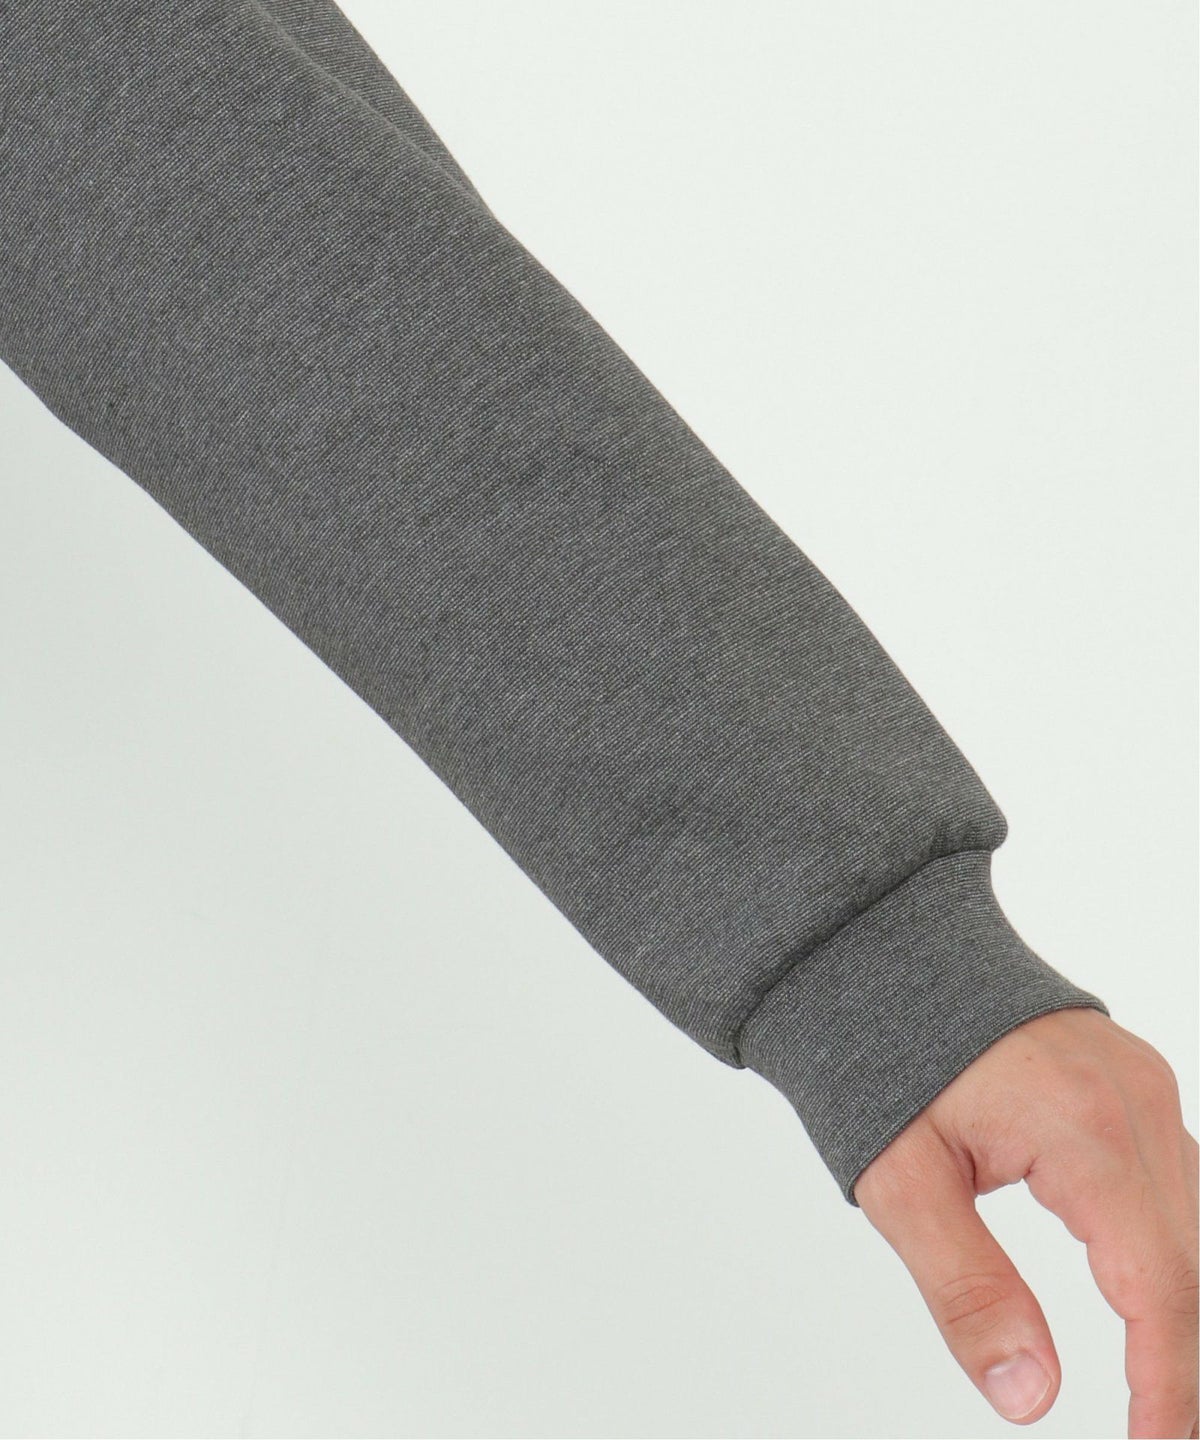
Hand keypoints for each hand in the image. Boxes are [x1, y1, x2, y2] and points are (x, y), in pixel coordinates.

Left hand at [854, 1008, 1197, 1437]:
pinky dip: (1174, 1251)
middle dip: (1183, 1361)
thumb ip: (966, 1289)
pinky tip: (1154, 1305)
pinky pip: (1180, 1181)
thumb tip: (1029, 1398)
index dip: (1168, 1385)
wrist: (880, 949)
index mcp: (1083, 1128)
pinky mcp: (1134, 1082)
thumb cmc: (883, 1055)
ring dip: (1183, 1308)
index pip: (1160, 1286)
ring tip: (1158, 1392)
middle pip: (1195, 1261)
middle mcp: (1136, 1102)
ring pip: (1198, 1223)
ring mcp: (1144, 1084)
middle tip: (1159, 1432)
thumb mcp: (900, 1183)